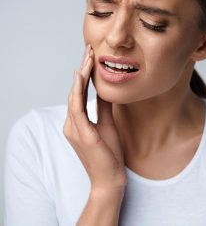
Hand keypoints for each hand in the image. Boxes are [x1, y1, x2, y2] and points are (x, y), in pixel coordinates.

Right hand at [63, 44, 126, 191]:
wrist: (110, 179)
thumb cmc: (109, 154)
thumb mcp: (108, 124)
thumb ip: (104, 108)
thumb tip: (107, 90)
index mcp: (77, 122)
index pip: (80, 93)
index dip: (85, 74)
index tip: (92, 57)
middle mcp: (71, 124)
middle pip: (75, 91)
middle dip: (83, 69)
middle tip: (89, 49)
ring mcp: (74, 129)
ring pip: (74, 96)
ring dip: (81, 76)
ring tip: (88, 57)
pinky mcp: (82, 135)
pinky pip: (77, 109)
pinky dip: (78, 92)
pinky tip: (80, 78)